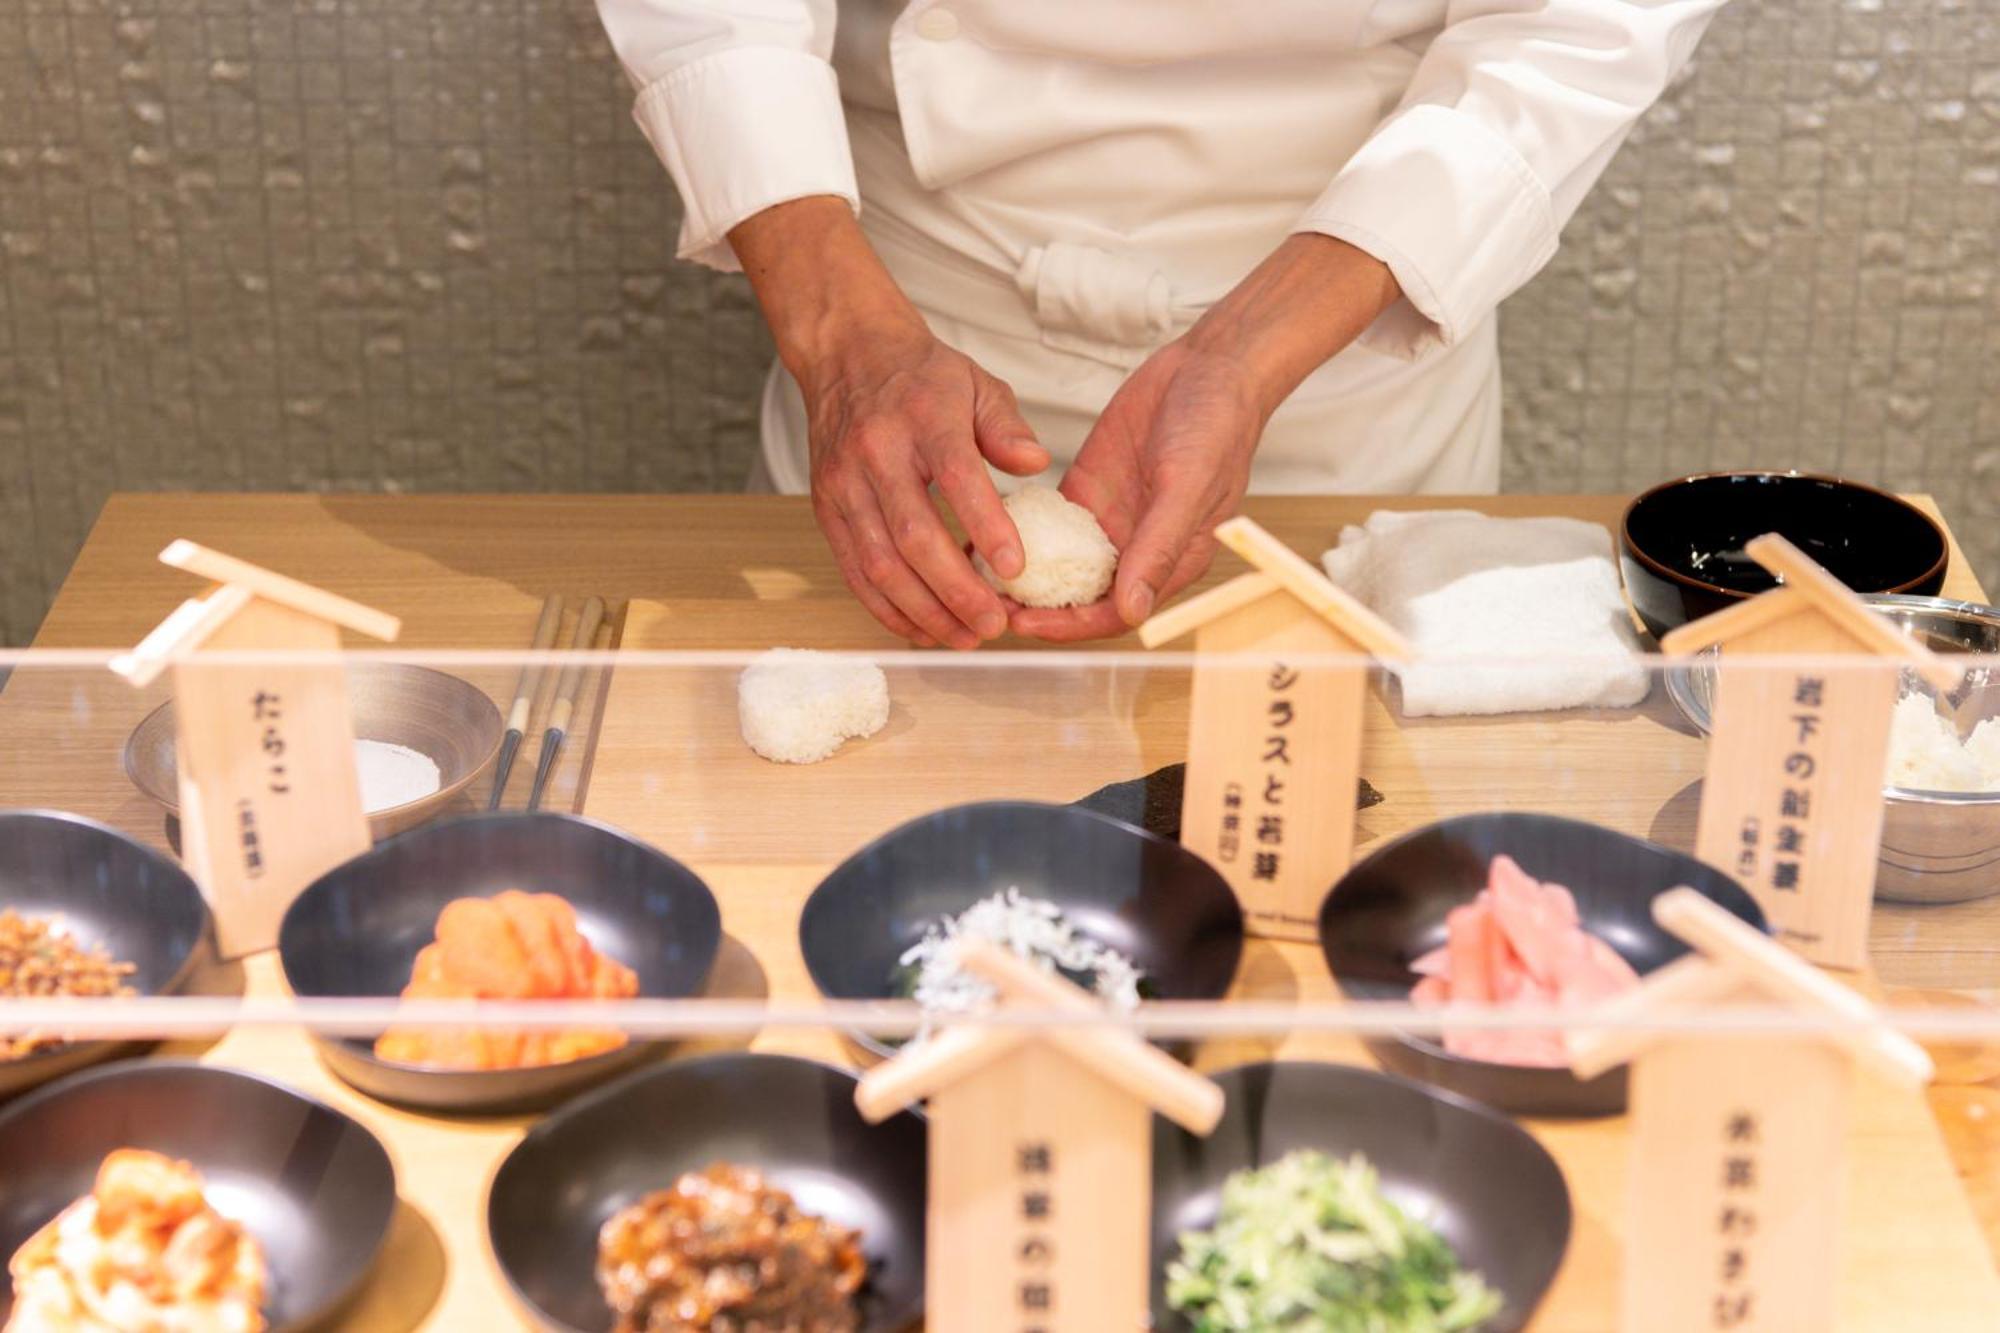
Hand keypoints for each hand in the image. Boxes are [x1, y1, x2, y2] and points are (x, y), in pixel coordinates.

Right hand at [803, 317, 1049, 649]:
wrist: (846, 353)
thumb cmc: (921, 376)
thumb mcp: (977, 383)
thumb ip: (1008, 427)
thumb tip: (1037, 465)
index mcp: (923, 418)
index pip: (955, 475)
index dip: (985, 525)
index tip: (1015, 569)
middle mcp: (876, 453)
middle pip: (913, 535)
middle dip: (955, 590)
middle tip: (995, 623)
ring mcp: (844, 485)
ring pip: (879, 563)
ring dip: (923, 610)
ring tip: (965, 637)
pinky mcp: (826, 509)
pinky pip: (853, 570)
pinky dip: (886, 607)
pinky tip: (921, 629)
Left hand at [1009, 232, 1403, 642]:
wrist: (1208, 368)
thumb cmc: (1216, 428)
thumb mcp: (1187, 487)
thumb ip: (1159, 548)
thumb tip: (1134, 610)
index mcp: (1170, 561)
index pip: (1116, 612)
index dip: (1072, 625)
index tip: (1028, 625)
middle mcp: (1137, 550)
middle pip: (1081, 597)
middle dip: (1038, 609)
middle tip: (989, 607)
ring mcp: (1110, 522)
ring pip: (1060, 566)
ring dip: (1025, 577)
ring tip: (978, 580)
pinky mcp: (1088, 491)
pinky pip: (1049, 523)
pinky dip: (1020, 532)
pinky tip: (984, 534)